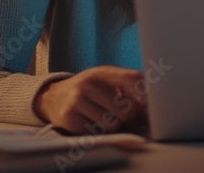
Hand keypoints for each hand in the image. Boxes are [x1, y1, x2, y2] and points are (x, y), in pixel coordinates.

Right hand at [33, 65, 147, 133]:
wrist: (53, 96)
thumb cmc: (89, 90)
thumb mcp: (106, 81)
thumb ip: (129, 89)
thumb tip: (150, 110)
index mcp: (103, 72)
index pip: (133, 79)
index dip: (146, 94)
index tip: (148, 105)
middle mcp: (89, 84)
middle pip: (126, 110)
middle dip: (127, 116)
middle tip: (119, 113)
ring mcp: (77, 100)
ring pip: (112, 124)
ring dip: (111, 125)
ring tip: (101, 116)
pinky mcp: (69, 118)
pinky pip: (96, 132)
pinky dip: (96, 130)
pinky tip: (88, 120)